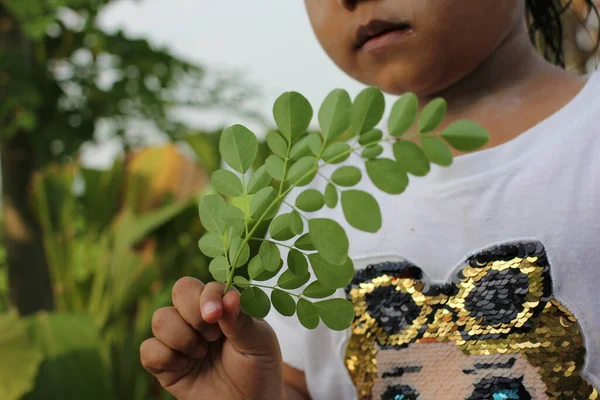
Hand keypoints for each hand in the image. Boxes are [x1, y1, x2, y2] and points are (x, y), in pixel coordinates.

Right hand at [140, 277, 284, 399]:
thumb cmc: (258, 369)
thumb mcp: (260, 343)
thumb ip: (242, 320)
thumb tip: (229, 295)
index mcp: (223, 306)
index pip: (206, 286)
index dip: (207, 297)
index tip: (215, 316)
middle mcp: (198, 317)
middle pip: (180, 290)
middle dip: (193, 314)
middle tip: (212, 337)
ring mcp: (180, 339)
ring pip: (160, 318)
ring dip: (181, 337)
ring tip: (201, 354)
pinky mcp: (164, 364)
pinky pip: (147, 349)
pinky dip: (164, 357)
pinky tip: (184, 366)